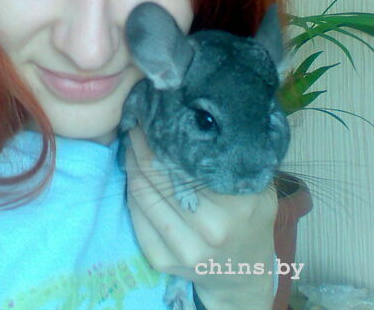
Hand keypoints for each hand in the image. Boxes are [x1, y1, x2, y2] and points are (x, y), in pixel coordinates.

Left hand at [125, 125, 277, 309]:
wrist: (244, 274)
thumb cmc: (251, 220)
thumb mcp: (258, 188)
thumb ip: (237, 162)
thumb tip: (201, 123)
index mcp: (238, 206)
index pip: (191, 164)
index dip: (167, 138)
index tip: (156, 116)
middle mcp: (211, 230)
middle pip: (162, 177)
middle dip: (144, 146)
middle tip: (136, 123)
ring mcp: (184, 250)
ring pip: (144, 195)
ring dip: (132, 164)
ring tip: (131, 142)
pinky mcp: (161, 261)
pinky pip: (136, 217)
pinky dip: (131, 190)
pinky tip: (132, 172)